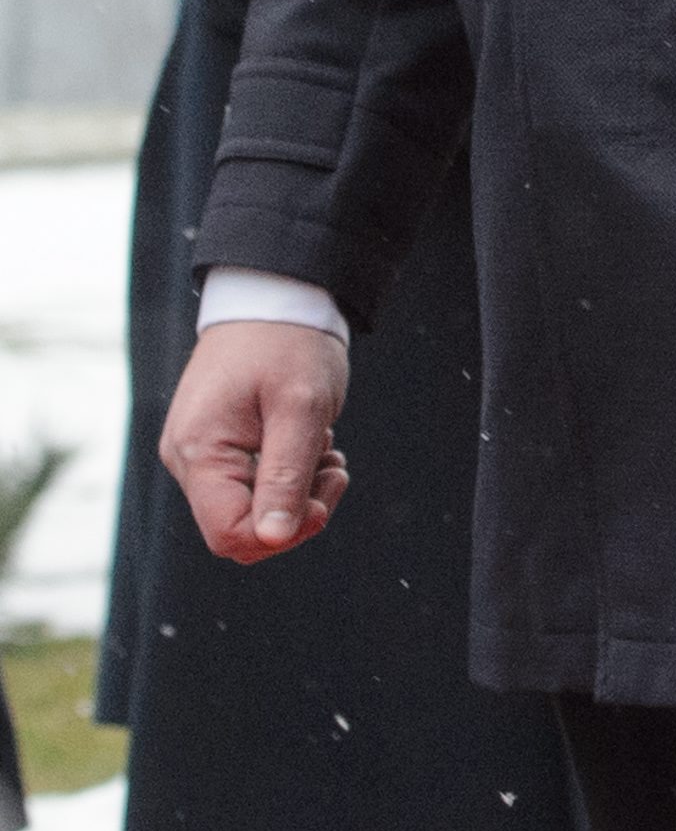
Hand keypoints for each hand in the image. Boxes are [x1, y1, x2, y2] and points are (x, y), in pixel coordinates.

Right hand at [160, 320, 350, 563]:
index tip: (325, 500)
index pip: (229, 533)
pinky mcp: (215, 443)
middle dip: (295, 511)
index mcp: (198, 450)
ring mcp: (198, 451)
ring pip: (248, 507)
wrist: (275, 290)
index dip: (281, 535)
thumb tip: (272, 540)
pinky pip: (249, 484)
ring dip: (297, 490)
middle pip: (239, 527)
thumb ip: (285, 476)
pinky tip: (312, 444)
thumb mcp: (300, 407)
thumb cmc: (289, 341)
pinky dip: (287, 474)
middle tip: (335, 468)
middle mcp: (187, 458)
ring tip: (328, 449)